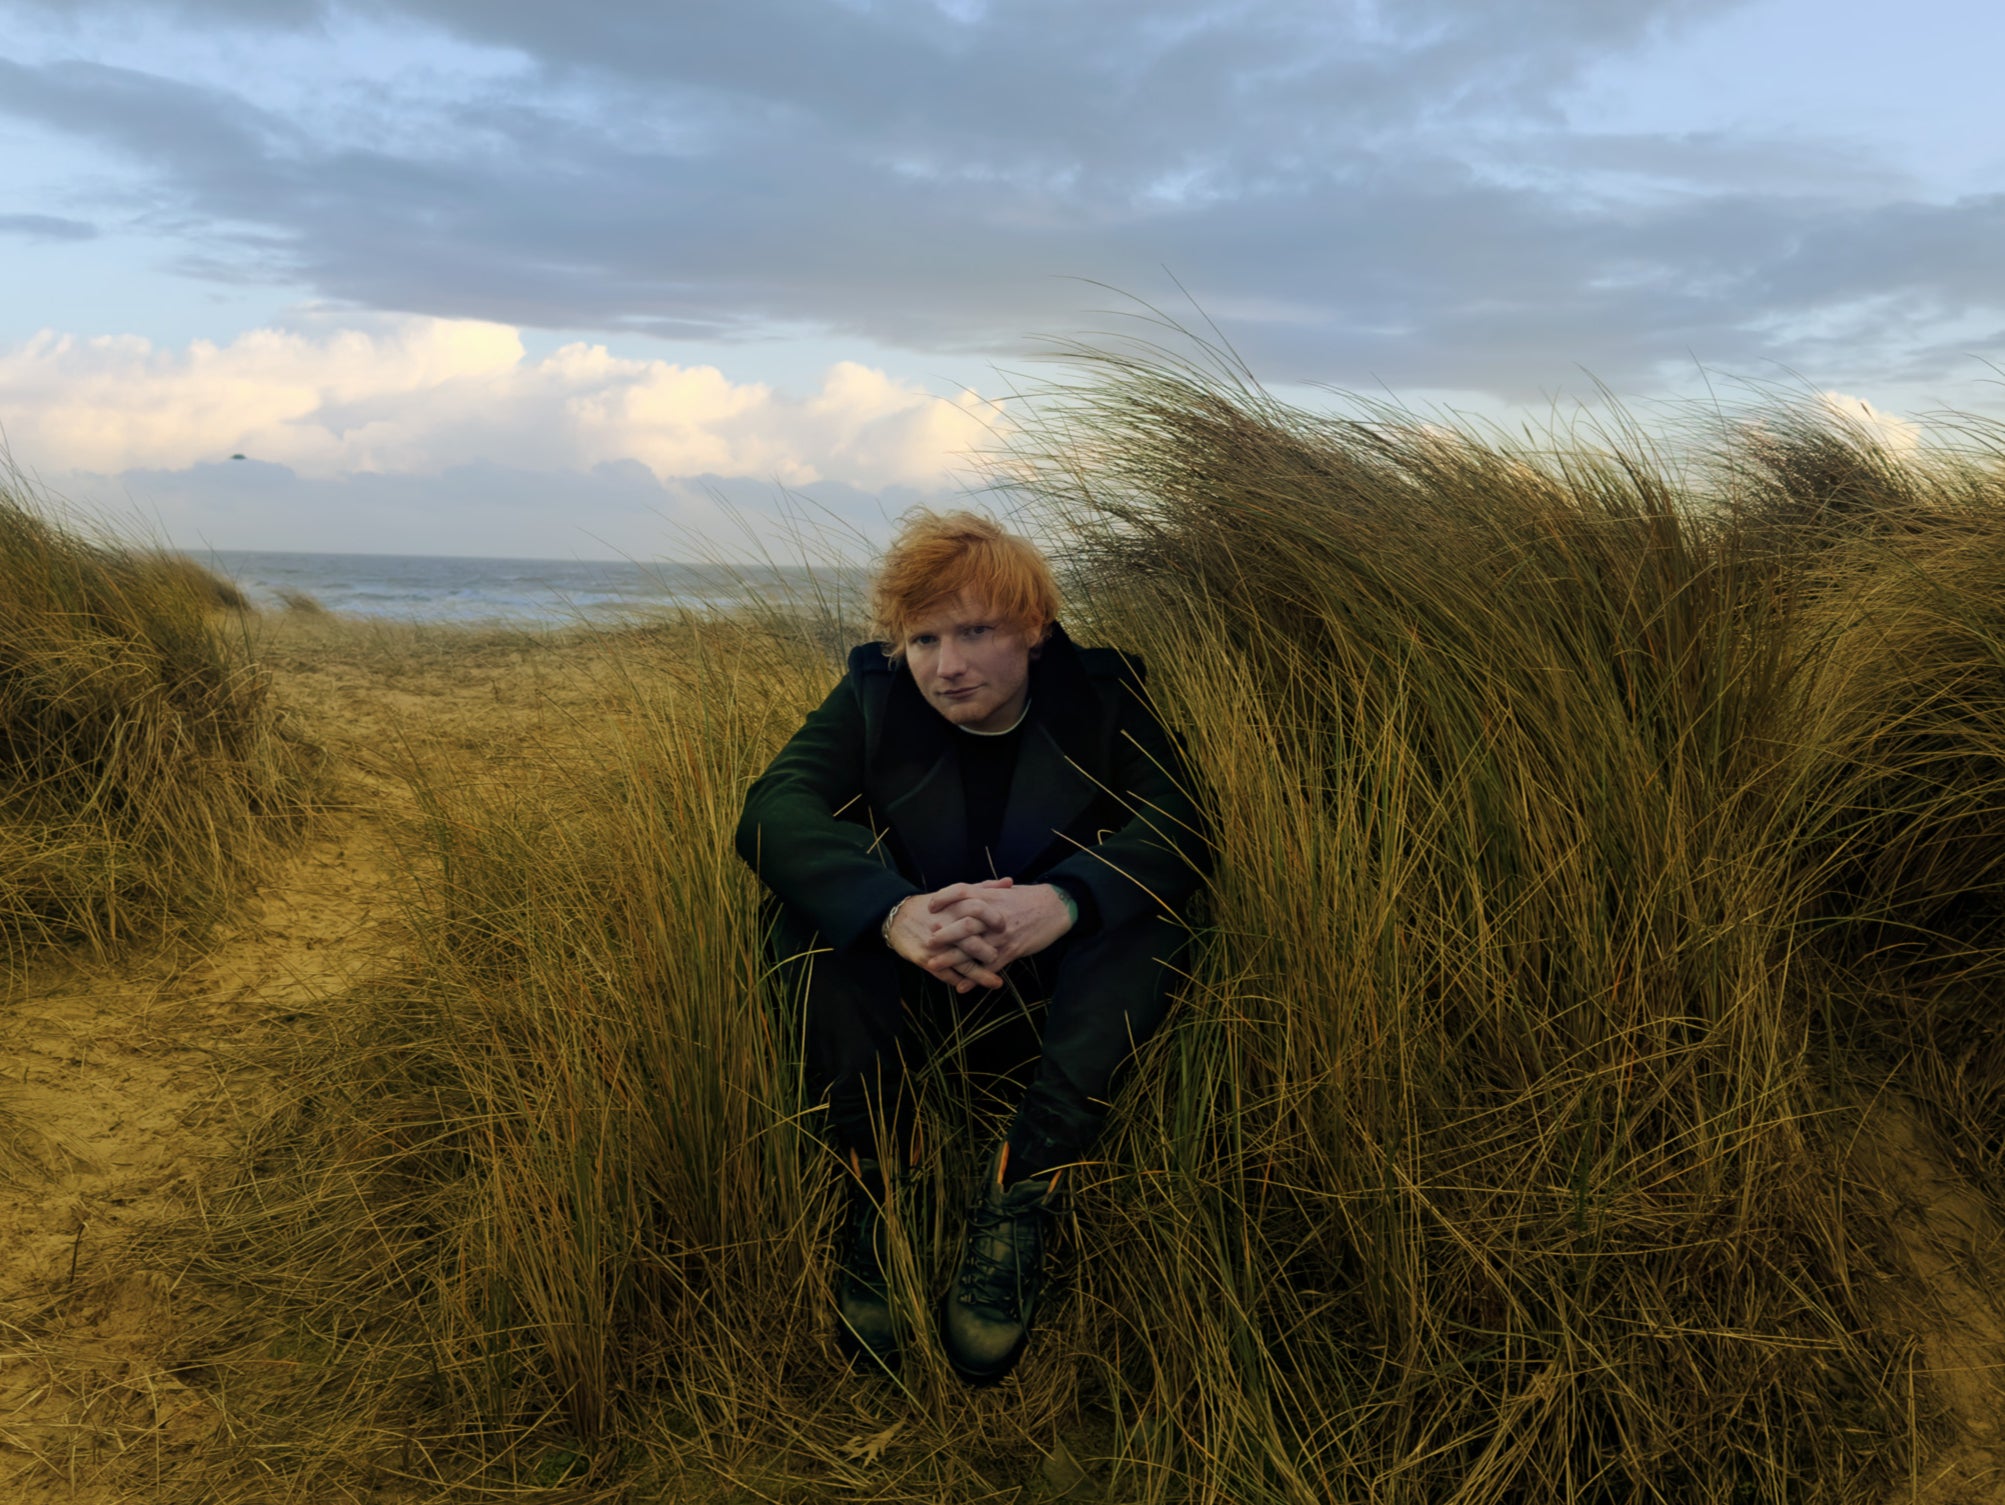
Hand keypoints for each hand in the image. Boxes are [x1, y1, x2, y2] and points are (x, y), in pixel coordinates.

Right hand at [885, 878, 1014, 991]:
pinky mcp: (925, 959)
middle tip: (1001, 955)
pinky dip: (960, 982)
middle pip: (971, 940)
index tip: (1005, 926)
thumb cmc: (933, 906)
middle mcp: (945, 926)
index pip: (978, 909)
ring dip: (980, 975)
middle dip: (988, 951)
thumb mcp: (956, 894)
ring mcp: (935, 945)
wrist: (898, 918)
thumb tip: (1010, 882)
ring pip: (961, 963)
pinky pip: (946, 975)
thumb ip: (984, 889)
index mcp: (954, 906)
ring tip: (996, 983)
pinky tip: (971, 987)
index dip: (994, 918)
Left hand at [924, 878, 1074, 981]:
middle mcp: (994, 915)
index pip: (961, 892)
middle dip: (944, 934)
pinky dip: (974, 978)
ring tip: (933, 965)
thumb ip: (985, 892)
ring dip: (951, 958)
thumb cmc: (1029, 898)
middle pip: (963, 924)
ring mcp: (1002, 935)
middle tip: (929, 941)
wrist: (1056, 908)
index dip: (943, 898)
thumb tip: (964, 893)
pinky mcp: (1012, 950)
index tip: (930, 907)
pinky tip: (961, 987)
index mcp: (991, 896)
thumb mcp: (1005, 890)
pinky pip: (989, 966)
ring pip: (973, 948)